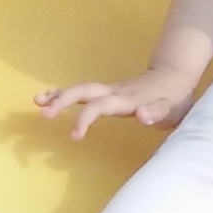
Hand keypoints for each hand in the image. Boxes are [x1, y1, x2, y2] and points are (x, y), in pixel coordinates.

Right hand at [35, 66, 201, 139]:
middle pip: (83, 91)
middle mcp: (114, 92)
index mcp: (127, 100)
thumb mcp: (174, 109)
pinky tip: (48, 98)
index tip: (74, 136)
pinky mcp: (107, 92)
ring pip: (80, 89)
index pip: (100, 107)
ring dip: (58, 95)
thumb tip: (143, 116)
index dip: (85, 119)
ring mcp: (110, 90)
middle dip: (62, 100)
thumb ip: (158, 112)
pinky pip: (82, 92)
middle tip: (43, 113)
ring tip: (37, 102)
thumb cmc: (175, 98)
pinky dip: (64, 94)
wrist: (174, 75)